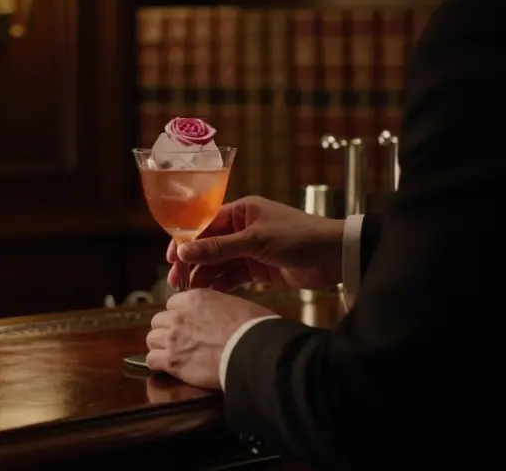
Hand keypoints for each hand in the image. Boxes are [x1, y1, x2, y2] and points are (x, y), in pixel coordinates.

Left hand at [144, 288, 276, 388]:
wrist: (252, 352)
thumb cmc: (253, 328)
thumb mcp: (237, 305)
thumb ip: (218, 307)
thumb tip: (221, 314)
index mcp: (195, 298)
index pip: (173, 304)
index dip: (179, 314)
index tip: (187, 324)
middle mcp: (179, 315)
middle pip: (158, 320)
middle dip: (167, 330)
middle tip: (180, 340)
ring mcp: (173, 338)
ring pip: (152, 339)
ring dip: (160, 346)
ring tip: (173, 354)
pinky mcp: (172, 361)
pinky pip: (152, 360)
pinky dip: (158, 364)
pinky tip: (167, 367)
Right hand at [167, 196, 344, 291]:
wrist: (334, 257)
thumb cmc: (297, 237)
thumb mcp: (256, 241)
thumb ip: (219, 248)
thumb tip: (185, 251)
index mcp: (241, 211)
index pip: (204, 224)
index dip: (186, 241)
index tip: (171, 258)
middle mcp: (243, 228)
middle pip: (209, 245)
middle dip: (192, 262)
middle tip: (176, 280)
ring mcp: (250, 249)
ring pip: (219, 262)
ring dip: (205, 275)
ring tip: (190, 292)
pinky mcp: (259, 269)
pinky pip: (233, 275)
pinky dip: (221, 284)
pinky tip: (208, 294)